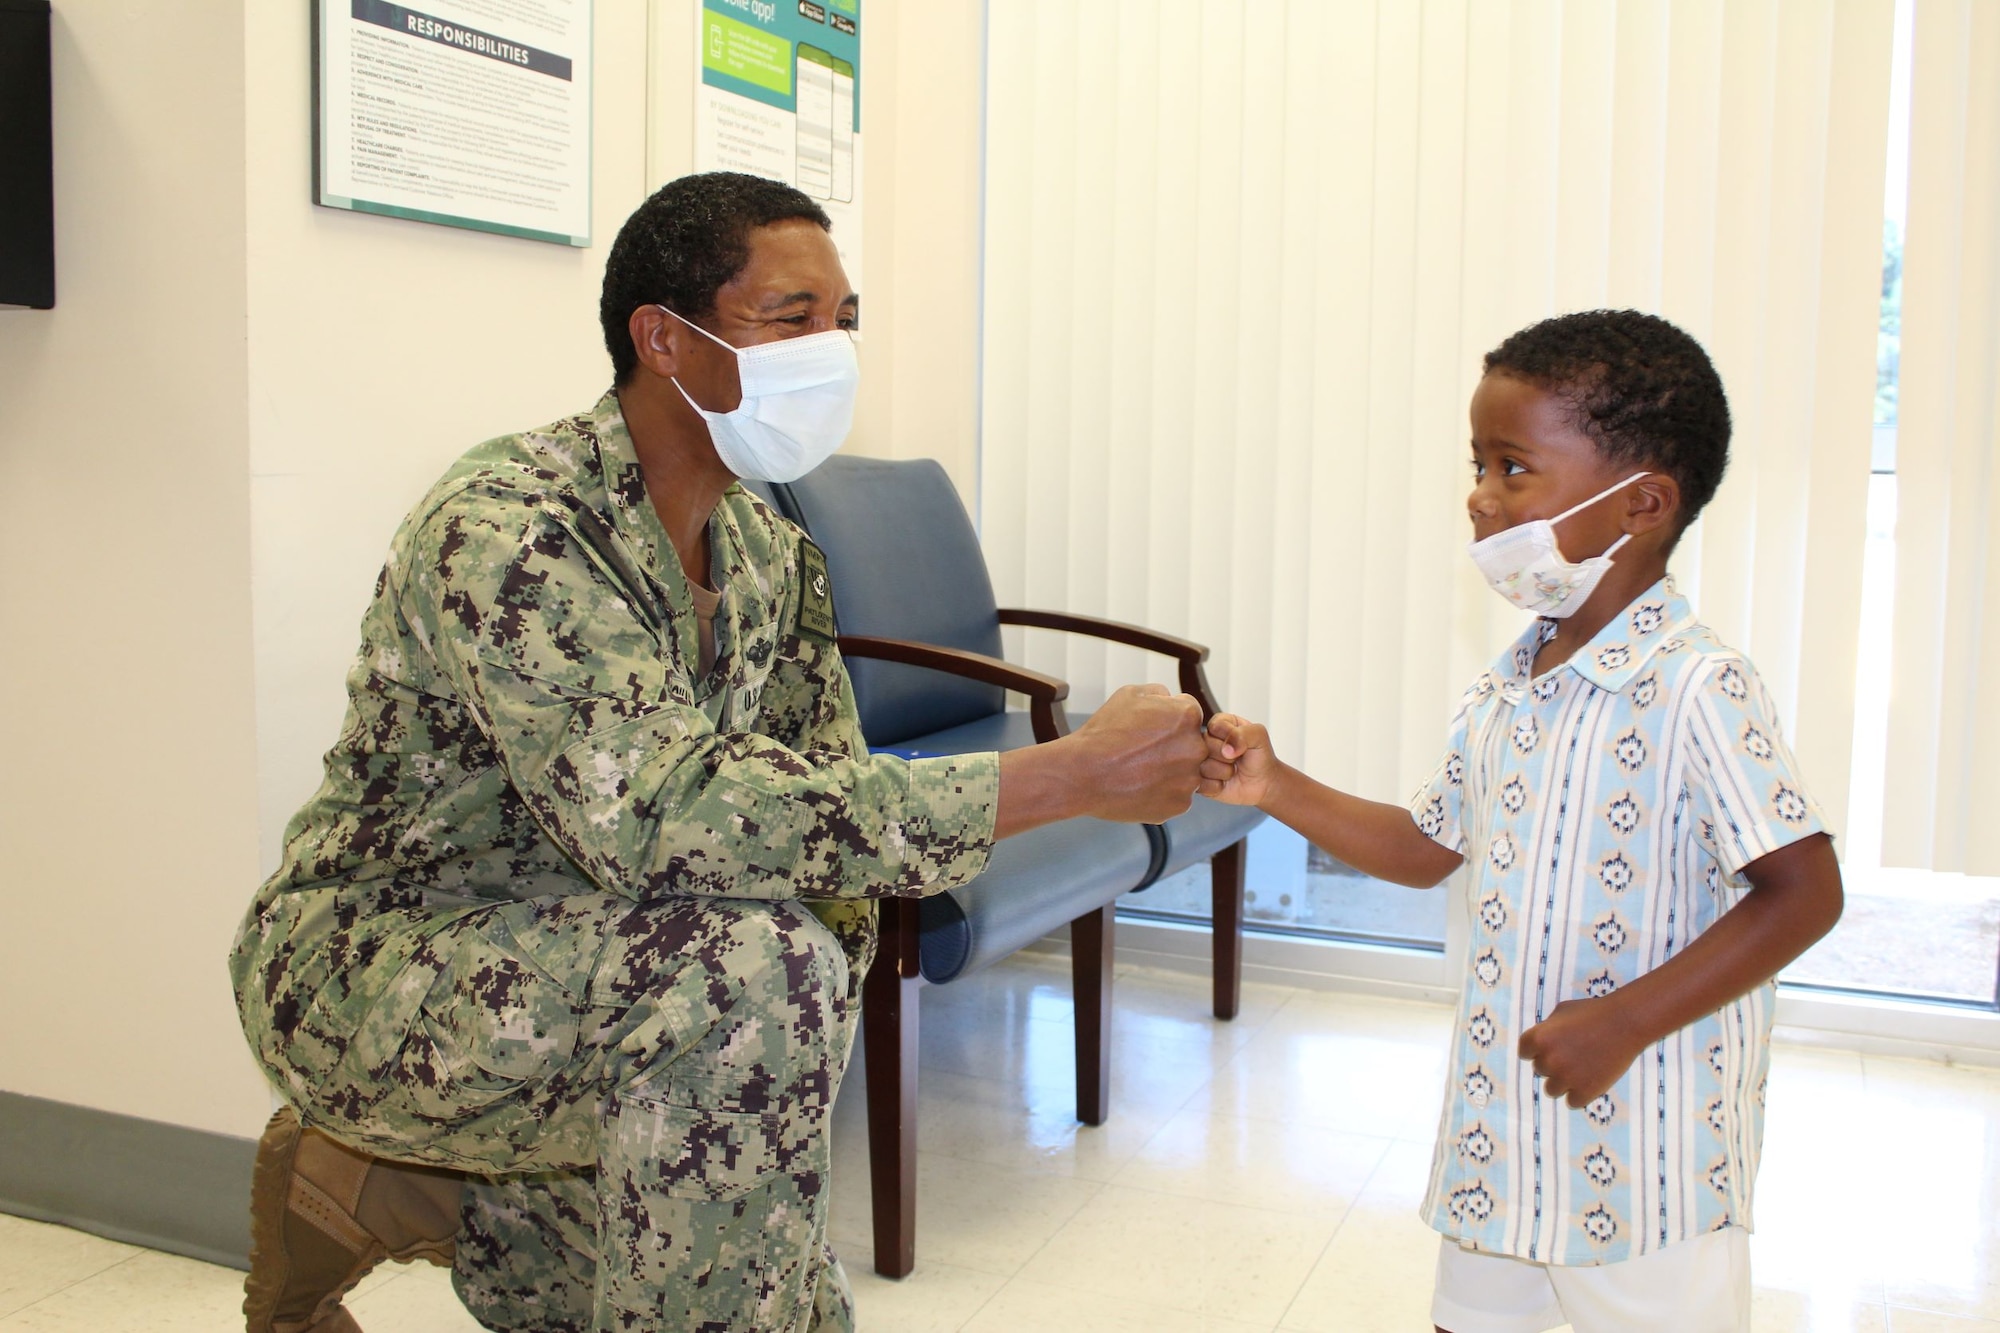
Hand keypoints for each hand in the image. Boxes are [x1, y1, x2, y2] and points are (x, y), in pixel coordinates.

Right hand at [1069, 684, 1206, 822]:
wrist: (1083, 773)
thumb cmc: (1104, 733)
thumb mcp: (1129, 695)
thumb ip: (1159, 692)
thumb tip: (1171, 699)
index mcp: (1187, 717)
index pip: (1190, 716)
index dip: (1168, 721)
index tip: (1149, 730)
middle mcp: (1196, 748)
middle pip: (1193, 745)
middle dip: (1174, 747)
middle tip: (1144, 753)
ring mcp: (1189, 780)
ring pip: (1186, 773)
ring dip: (1170, 772)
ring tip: (1139, 771)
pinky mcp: (1180, 804)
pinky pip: (1177, 796)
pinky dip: (1162, 793)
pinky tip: (1140, 787)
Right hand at [1199, 713, 1278, 806]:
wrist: (1263, 784)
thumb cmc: (1260, 757)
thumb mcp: (1259, 736)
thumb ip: (1244, 733)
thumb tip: (1226, 749)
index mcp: (1219, 724)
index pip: (1214, 726)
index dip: (1229, 737)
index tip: (1241, 743)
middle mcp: (1205, 740)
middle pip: (1204, 746)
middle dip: (1226, 757)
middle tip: (1237, 759)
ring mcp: (1199, 760)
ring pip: (1201, 766)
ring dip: (1223, 772)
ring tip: (1232, 771)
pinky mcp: (1197, 780)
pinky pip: (1200, 784)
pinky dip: (1216, 786)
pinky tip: (1224, 783)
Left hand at [1517, 997, 1645, 1108]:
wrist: (1626, 1023)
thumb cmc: (1593, 1013)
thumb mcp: (1562, 1011)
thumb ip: (1547, 1029)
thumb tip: (1540, 1043)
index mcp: (1538, 1039)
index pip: (1524, 1053)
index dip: (1537, 1050)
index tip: (1552, 1047)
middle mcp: (1548, 1060)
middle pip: (1539, 1071)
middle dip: (1553, 1064)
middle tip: (1573, 1055)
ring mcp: (1566, 1078)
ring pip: (1552, 1090)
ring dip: (1563, 1082)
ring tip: (1581, 1069)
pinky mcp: (1585, 1092)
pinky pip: (1572, 1102)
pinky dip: (1580, 1094)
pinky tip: (1590, 1081)